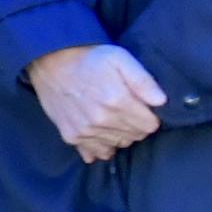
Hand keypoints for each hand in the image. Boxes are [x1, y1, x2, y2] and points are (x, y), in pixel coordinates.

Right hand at [28, 41, 167, 161]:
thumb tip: (161, 102)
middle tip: (125, 109)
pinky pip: (96, 153)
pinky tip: (99, 131)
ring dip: (119, 134)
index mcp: (117, 100)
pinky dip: (101, 145)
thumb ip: (143, 80)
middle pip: (135, 137)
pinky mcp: (71, 136)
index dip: (149, 115)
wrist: (50, 61)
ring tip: (110, 116)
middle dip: (135, 125)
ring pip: (118, 145)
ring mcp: (85, 130)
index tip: (141, 106)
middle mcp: (101, 120)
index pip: (150, 126)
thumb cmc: (89, 58)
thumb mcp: (120, 58)